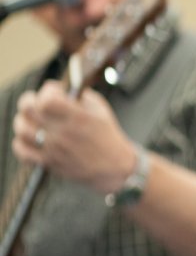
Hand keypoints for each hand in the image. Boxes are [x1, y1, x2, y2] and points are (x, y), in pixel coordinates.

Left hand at [12, 82, 135, 193]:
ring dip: (23, 121)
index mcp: (79, 118)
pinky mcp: (49, 162)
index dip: (47, 91)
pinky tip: (30, 138)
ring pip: (22, 129)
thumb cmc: (107, 136)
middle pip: (28, 111)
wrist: (114, 165)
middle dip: (28, 101)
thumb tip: (60, 90)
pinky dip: (20, 142)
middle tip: (35, 101)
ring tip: (32, 120)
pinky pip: (22, 151)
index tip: (54, 91)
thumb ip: (80, 96)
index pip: (47, 99)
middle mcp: (64, 133)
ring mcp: (55, 149)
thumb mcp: (101, 109)